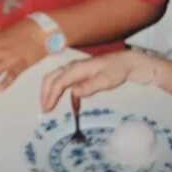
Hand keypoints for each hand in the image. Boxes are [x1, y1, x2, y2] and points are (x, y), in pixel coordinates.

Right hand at [40, 51, 154, 111]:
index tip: (48, 109)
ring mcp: (77, 70)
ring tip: (50, 107)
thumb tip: (74, 93)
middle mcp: (74, 67)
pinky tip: (73, 108)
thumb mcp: (106, 80)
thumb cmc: (117, 70)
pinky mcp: (82, 75)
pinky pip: (68, 84)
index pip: (58, 82)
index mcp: (77, 68)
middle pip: (52, 78)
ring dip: (52, 93)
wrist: (127, 63)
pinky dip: (66, 95)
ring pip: (57, 79)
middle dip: (45, 93)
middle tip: (44, 109)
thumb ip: (89, 86)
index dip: (51, 95)